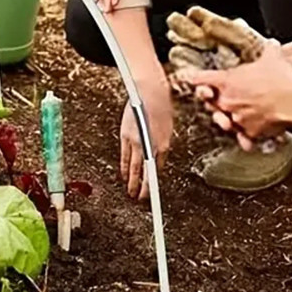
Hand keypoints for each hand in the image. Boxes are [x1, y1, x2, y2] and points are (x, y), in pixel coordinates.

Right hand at [120, 82, 172, 199]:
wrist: (150, 93)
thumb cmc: (161, 110)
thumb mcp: (167, 132)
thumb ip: (161, 148)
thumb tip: (156, 161)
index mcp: (163, 145)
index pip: (156, 171)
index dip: (153, 185)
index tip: (151, 195)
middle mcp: (149, 145)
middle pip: (144, 172)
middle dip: (141, 187)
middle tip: (139, 198)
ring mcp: (136, 141)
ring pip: (133, 165)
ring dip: (131, 179)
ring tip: (130, 190)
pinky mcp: (126, 135)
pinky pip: (125, 155)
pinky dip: (124, 166)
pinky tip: (124, 173)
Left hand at [179, 40, 291, 148]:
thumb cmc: (283, 80)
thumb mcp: (272, 58)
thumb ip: (267, 50)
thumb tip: (271, 45)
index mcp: (226, 81)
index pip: (199, 79)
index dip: (195, 79)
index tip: (190, 79)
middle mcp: (227, 100)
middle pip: (209, 102)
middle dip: (212, 100)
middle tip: (216, 98)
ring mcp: (237, 117)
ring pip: (223, 120)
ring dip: (227, 118)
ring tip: (231, 117)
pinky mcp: (250, 132)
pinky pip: (242, 136)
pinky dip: (244, 137)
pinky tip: (246, 138)